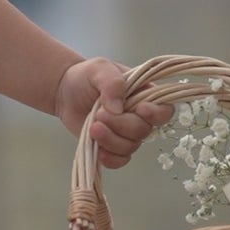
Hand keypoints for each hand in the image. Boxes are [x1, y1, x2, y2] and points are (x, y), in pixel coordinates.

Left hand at [54, 58, 173, 168]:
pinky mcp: (112, 146)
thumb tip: (118, 108)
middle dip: (121, 125)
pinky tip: (98, 150)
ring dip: (111, 140)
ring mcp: (126, 133)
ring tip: (93, 127)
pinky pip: (120, 160)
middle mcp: (139, 116)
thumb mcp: (100, 69)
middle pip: (144, 131)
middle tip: (99, 113)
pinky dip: (110, 158)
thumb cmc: (86, 77)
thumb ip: (112, 83)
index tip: (138, 109)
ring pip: (130, 147)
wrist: (64, 92)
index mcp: (144, 95)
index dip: (156, 114)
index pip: (164, 110)